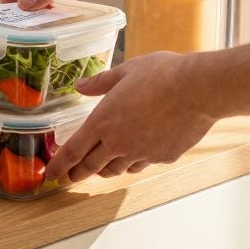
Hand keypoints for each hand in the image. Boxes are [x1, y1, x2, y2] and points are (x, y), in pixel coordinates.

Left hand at [46, 52, 218, 182]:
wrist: (198, 89)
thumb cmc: (162, 74)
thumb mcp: (126, 71)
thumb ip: (101, 82)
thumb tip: (81, 86)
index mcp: (103, 121)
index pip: (73, 150)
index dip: (59, 165)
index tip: (51, 174)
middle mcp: (118, 142)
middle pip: (91, 166)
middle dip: (78, 173)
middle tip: (71, 177)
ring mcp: (141, 153)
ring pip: (116, 169)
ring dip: (105, 169)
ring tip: (102, 166)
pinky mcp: (162, 157)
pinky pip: (141, 164)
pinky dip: (132, 163)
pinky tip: (135, 155)